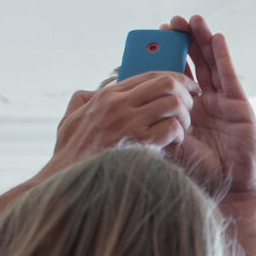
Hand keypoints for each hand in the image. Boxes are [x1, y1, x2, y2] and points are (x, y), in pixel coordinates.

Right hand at [37, 71, 197, 179]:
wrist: (65, 180)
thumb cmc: (69, 154)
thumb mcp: (70, 118)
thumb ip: (85, 100)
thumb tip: (100, 89)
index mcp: (106, 96)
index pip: (150, 75)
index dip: (175, 77)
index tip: (189, 87)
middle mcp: (118, 104)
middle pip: (167, 83)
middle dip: (186, 93)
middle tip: (191, 107)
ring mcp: (128, 123)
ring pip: (173, 103)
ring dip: (184, 116)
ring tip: (181, 129)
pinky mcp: (137, 144)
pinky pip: (171, 128)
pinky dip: (178, 135)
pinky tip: (174, 144)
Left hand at [165, 14, 255, 199]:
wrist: (229, 189)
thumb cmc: (201, 173)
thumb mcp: (170, 147)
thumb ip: (155, 128)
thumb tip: (130, 111)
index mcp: (187, 110)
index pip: (175, 76)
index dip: (167, 56)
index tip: (155, 38)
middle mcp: (205, 102)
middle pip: (194, 64)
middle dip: (184, 41)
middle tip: (172, 22)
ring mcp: (223, 101)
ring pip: (210, 64)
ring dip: (202, 41)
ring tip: (192, 20)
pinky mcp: (239, 104)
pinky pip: (229, 75)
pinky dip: (222, 56)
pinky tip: (216, 38)